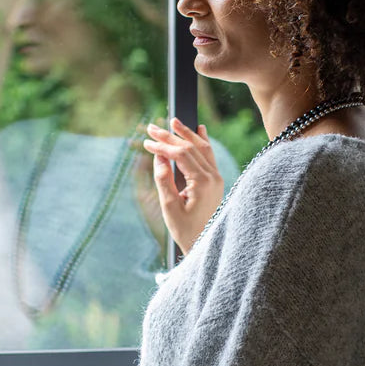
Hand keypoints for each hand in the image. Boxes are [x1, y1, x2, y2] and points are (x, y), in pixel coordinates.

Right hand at [143, 117, 224, 253]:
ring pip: (203, 148)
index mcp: (203, 183)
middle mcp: (214, 177)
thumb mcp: (170, 207)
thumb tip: (159, 157)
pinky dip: (203, 142)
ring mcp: (217, 178)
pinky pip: (210, 156)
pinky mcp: (217, 181)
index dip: (162, 147)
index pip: (181, 155)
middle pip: (191, 148)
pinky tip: (200, 130)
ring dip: (187, 134)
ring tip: (174, 121)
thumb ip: (164, 180)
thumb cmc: (186, 230)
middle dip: (171, 136)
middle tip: (152, 127)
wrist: (205, 244)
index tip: (146, 142)